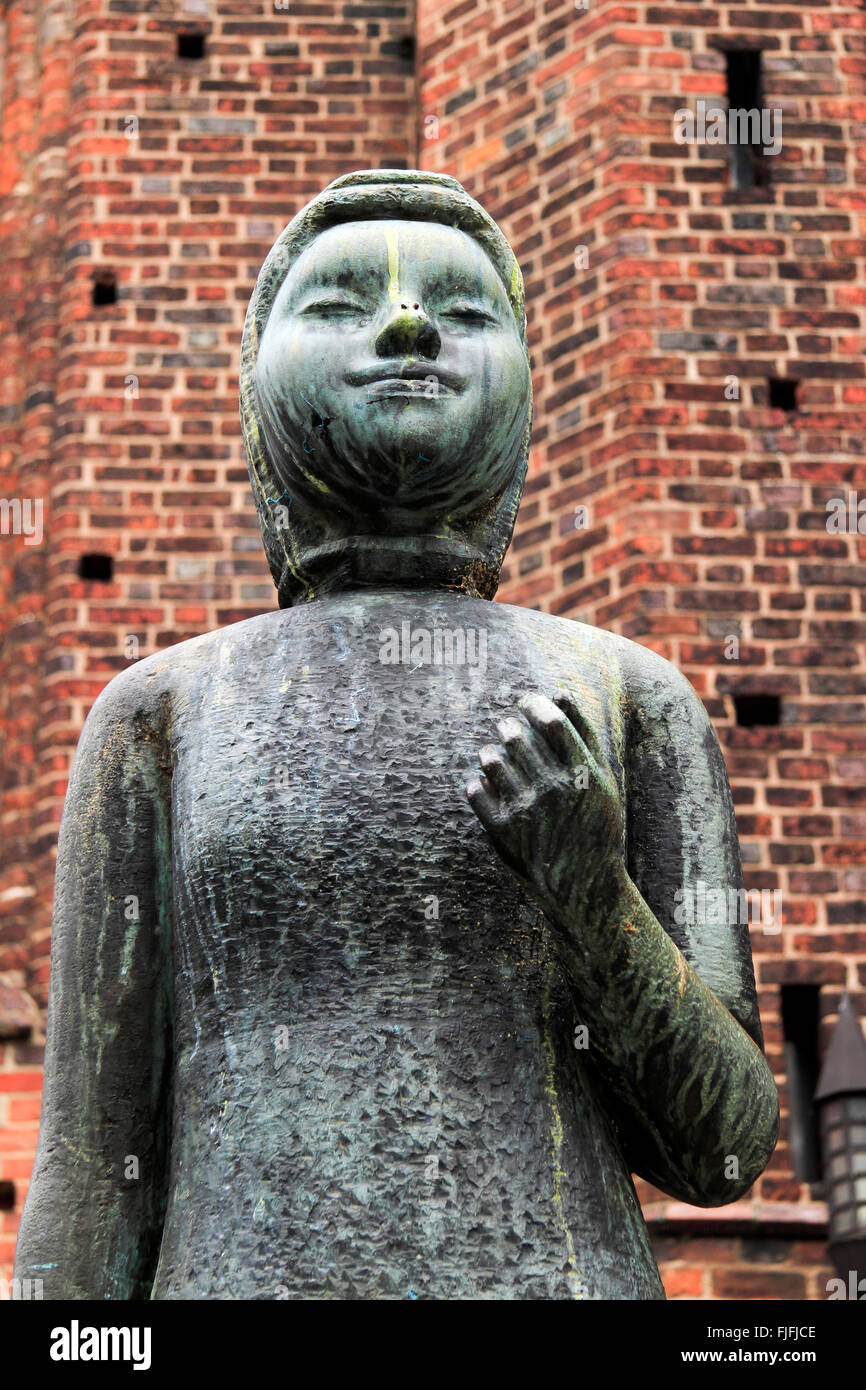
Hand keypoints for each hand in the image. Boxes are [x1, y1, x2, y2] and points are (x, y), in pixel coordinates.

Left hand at [466, 692, 624, 926]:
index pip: (552, 722)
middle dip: (508, 726)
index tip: (525, 703)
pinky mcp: (503, 832)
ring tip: (493, 754)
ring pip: (491, 760)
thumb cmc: (595, 823)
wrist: (584, 884)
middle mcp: (555, 790)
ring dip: (489, 752)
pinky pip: (475, 791)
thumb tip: (558, 692)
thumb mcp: (602, 781)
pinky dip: (478, 783)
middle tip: (507, 727)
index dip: (534, 705)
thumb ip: (583, 735)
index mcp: (583, 775)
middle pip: (517, 738)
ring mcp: (527, 811)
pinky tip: (487, 785)